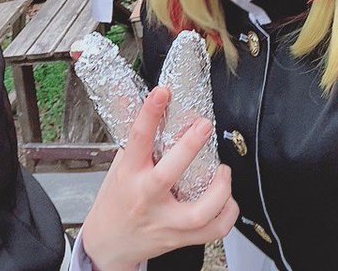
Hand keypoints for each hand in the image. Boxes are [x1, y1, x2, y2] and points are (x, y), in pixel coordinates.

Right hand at [78, 87, 238, 270]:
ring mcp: (164, 221)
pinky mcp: (179, 238)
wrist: (109, 244)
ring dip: (220, 190)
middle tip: (204, 126)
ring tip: (223, 171)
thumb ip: (133, 138)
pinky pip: (213, 231)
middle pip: (167, 175)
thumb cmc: (116, 202)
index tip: (162, 93)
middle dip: (188, 148)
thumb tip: (134, 98)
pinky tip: (228, 199)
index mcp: (129, 175)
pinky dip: (227, 214)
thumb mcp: (118, 167)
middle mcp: (146, 197)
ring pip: (199, 212)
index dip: (149, 113)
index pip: (137, 139)